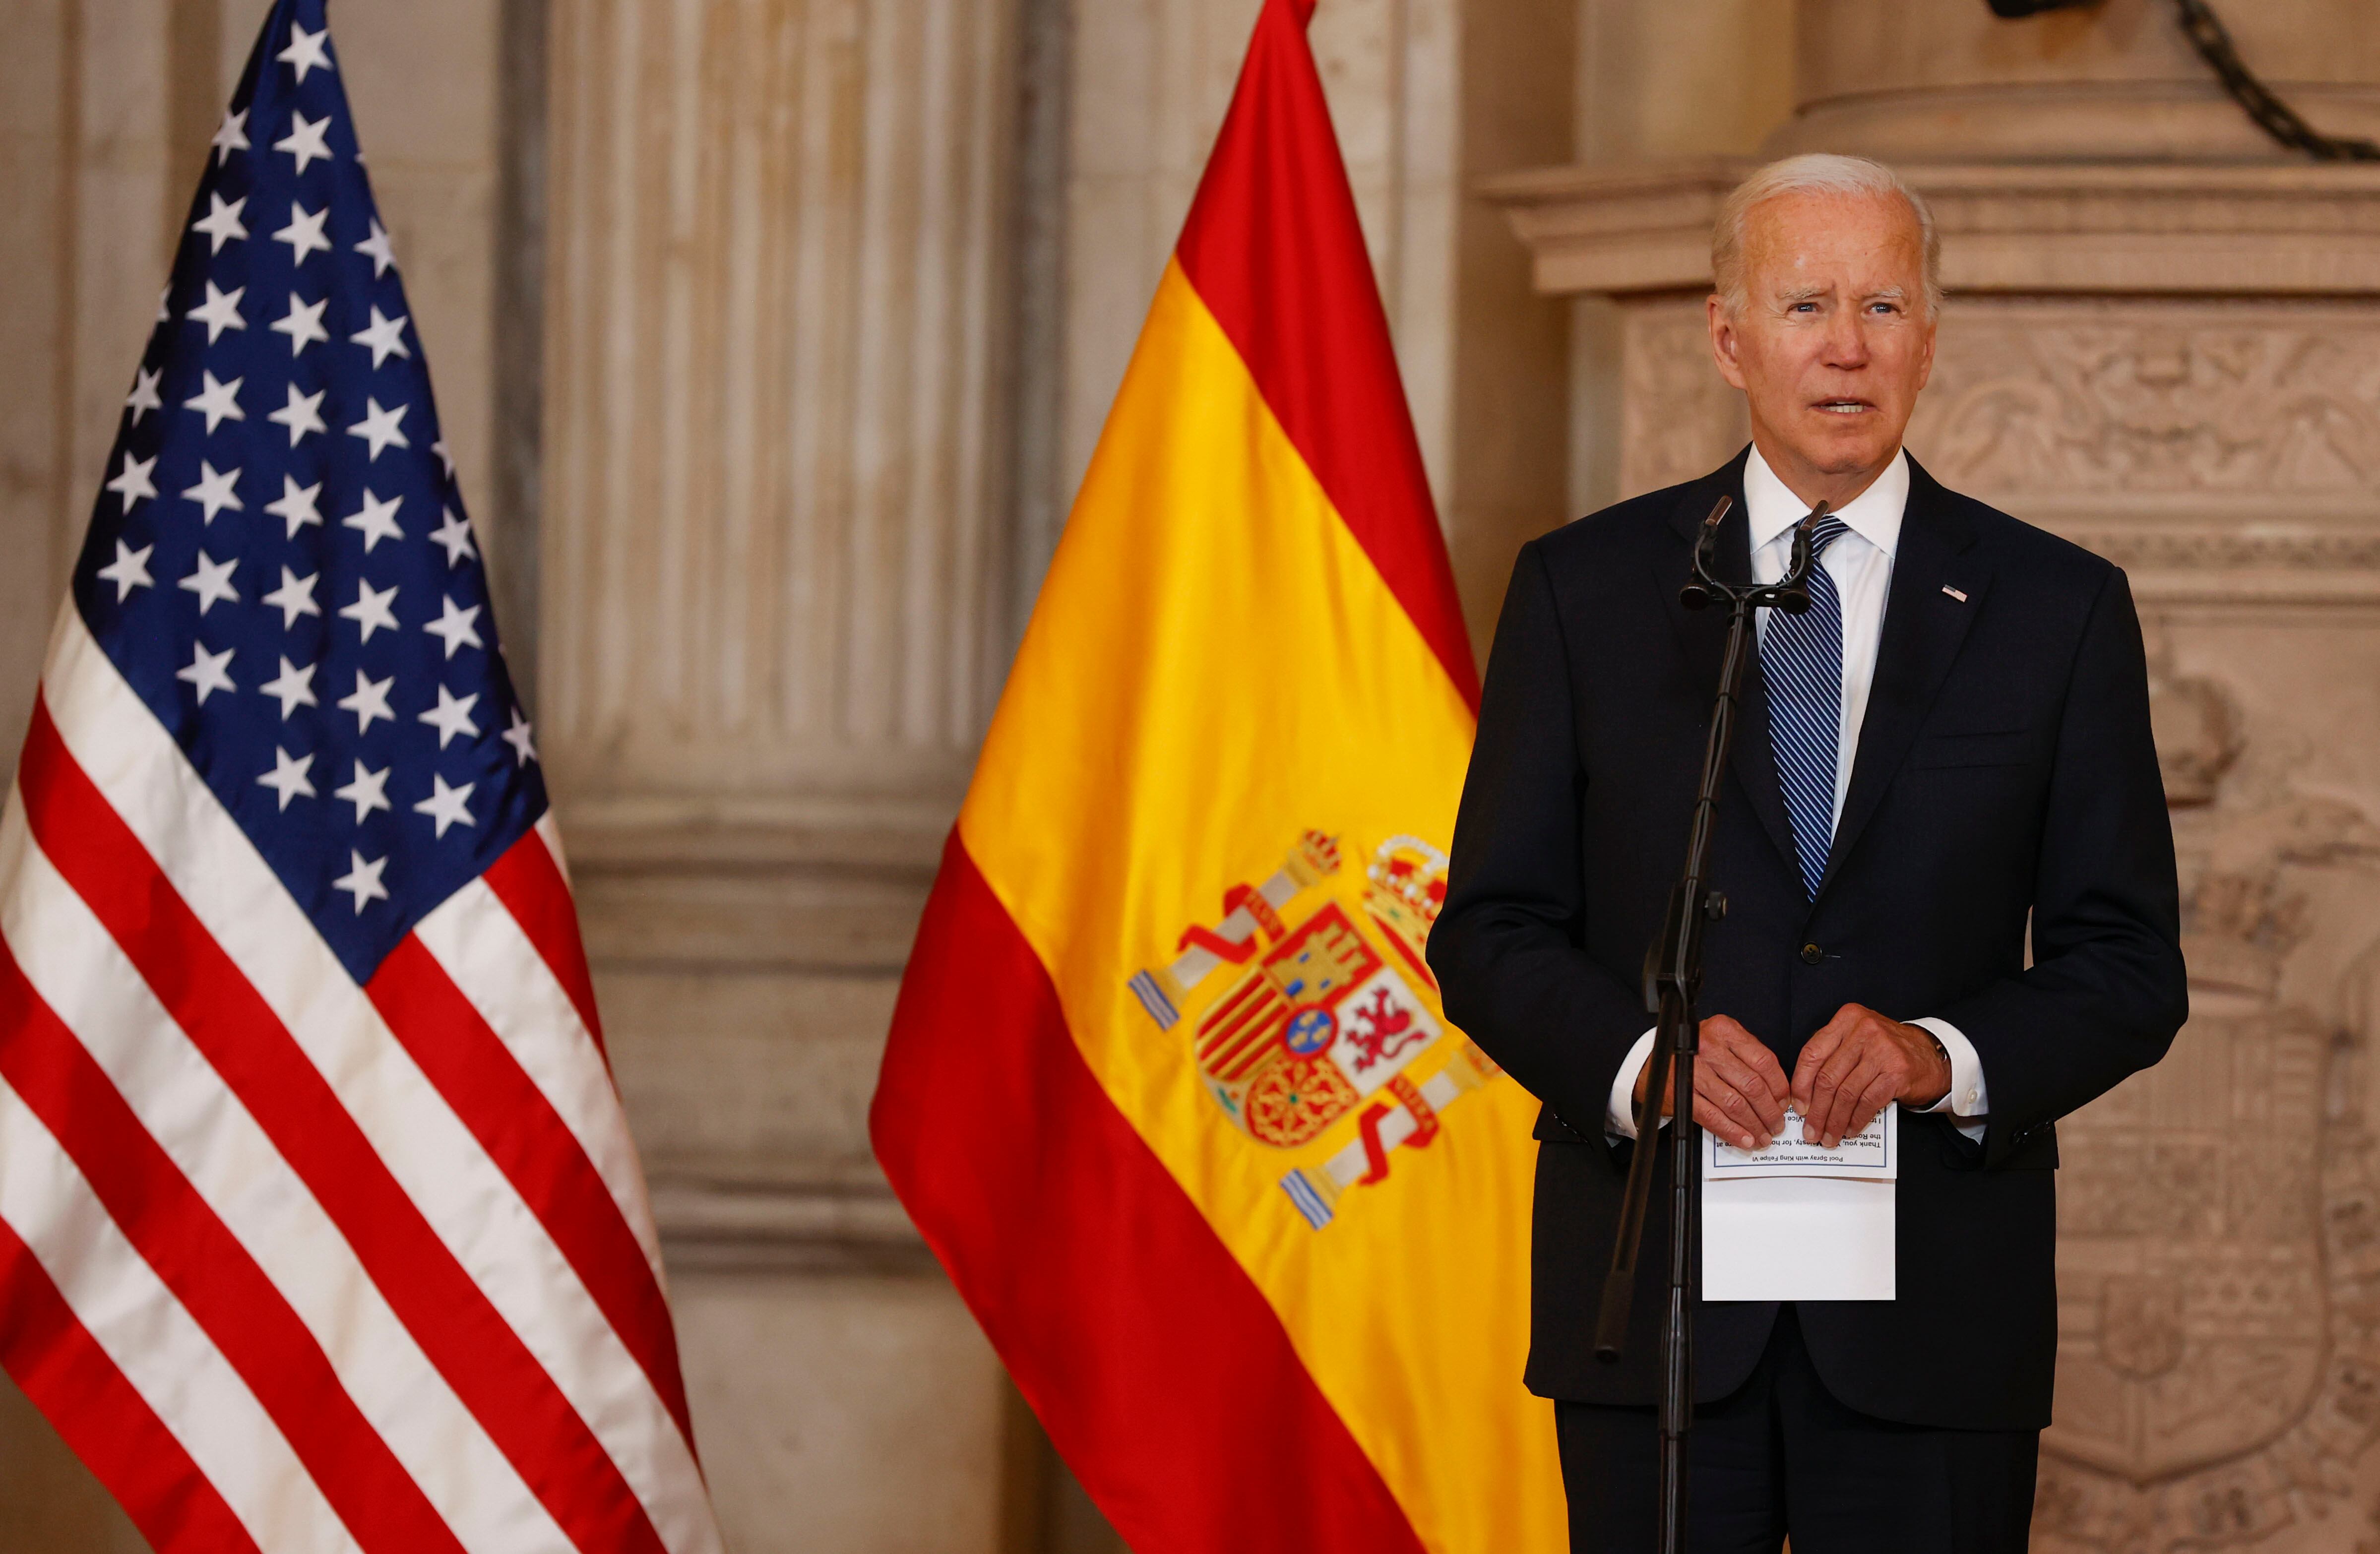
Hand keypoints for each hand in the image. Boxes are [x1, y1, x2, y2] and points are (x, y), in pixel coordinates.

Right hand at [1635, 1014, 1789, 1150]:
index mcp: (1724, 1030)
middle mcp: (1708, 1046)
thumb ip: (1747, 1056)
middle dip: (1769, 1111)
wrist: (1652, 1062)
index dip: (1779, 1087)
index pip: (1763, 1061)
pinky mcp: (1682, 1093)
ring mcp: (1693, 1070)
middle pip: (1751, 1085)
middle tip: (1776, 1124)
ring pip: (1735, 1103)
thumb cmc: (1693, 1053)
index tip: (1784, 1102)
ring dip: (1754, 1125)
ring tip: (1763, 1136)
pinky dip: (1732, 1131)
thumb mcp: (1721, 1041)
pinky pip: (1713, 1116)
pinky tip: (1744, 1139)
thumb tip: (1778, 1091)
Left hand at [1790, 1004, 1949, 1146]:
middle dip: (1816, 1110)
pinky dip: (1856, 1120)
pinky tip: (1850, 1130)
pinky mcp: (1897, 1072)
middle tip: (1811, 1131)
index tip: (1797, 1107)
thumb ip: (1830, 1056)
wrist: (1931, 1055)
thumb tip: (1803, 1096)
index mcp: (1847, 1018)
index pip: (1812, 1053)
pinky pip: (1867, 1102)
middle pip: (1828, 1077)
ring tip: (1828, 1137)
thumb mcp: (1856, 1040)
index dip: (1801, 1085)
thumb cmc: (1885, 1051)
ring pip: (1846, 1093)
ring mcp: (1882, 1050)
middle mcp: (1864, 1030)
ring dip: (1834, 1120)